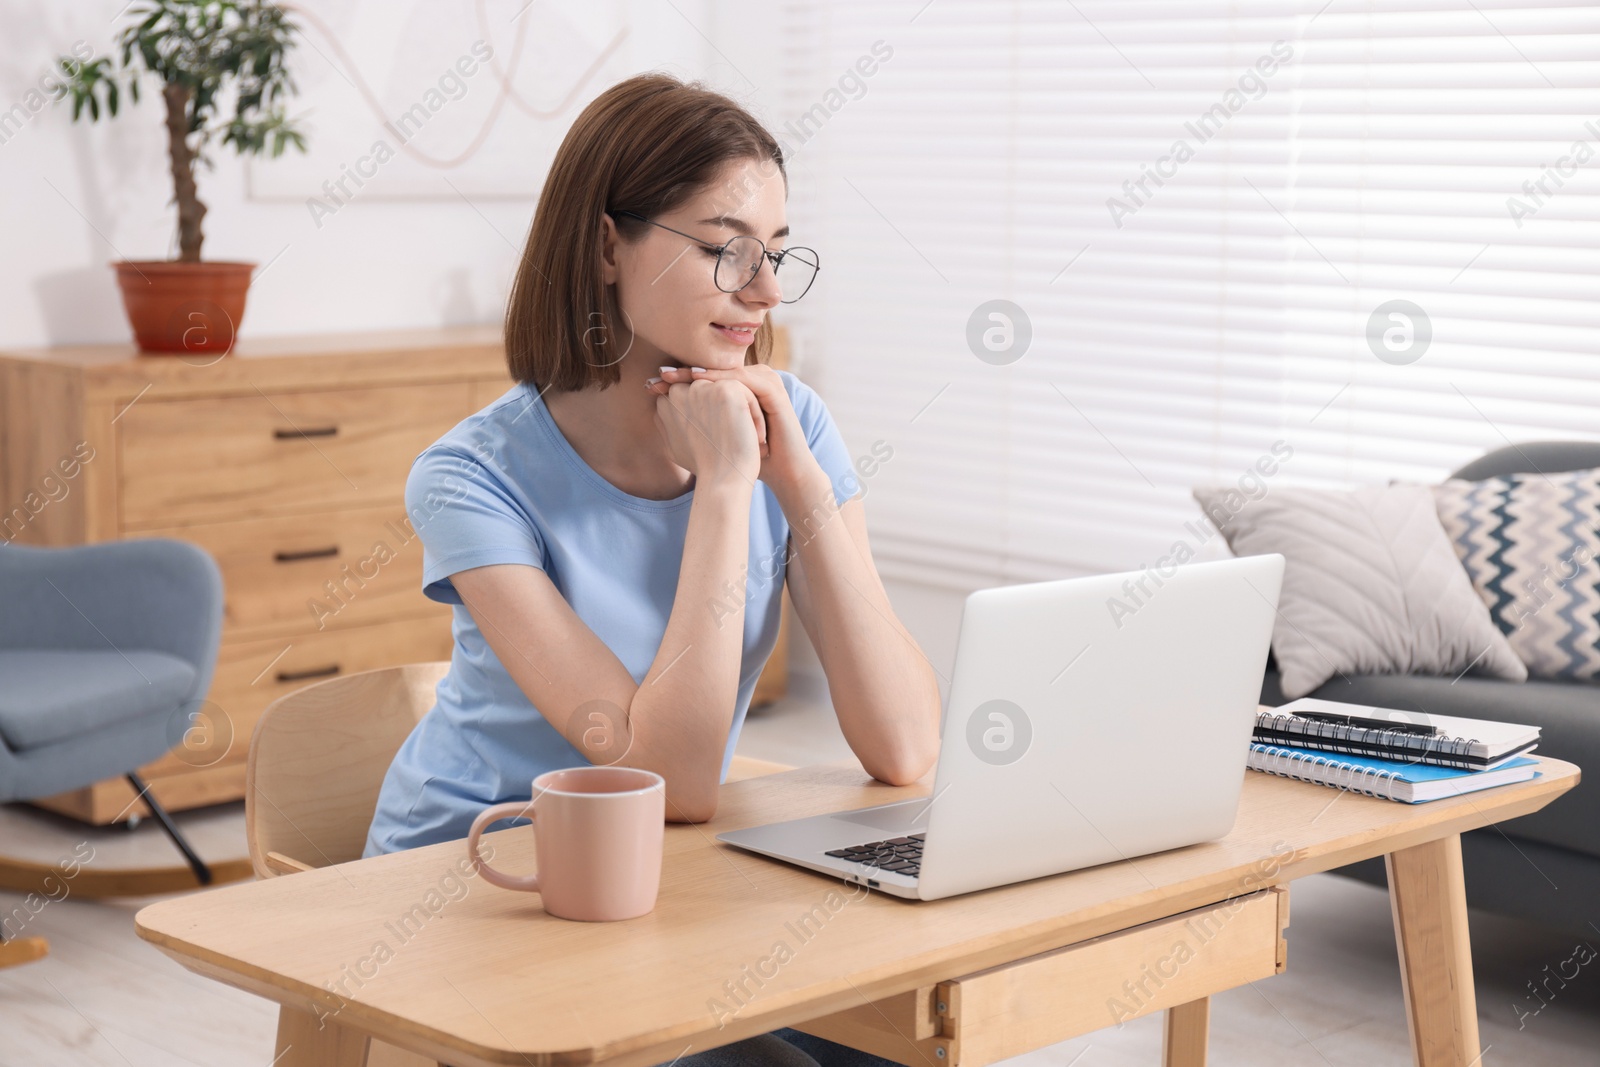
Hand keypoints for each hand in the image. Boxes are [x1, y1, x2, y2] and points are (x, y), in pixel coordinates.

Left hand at [648, 365, 817, 496]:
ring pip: (728, 370)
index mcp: (739, 387)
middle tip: (660, 377)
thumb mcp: (715, 433)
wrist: (780, 471)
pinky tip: (701, 382)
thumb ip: (693, 418)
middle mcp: (753, 379)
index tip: (652, 385)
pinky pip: (745, 378)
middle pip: (715, 368)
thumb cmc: (747, 456)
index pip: (706, 375)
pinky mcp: (774, 390)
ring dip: (701, 372)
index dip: (679, 379)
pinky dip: (722, 380)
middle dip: (685, 372)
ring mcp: (765, 381)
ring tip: (676, 377)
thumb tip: (659, 407)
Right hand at [650, 374, 760, 489]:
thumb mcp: (676, 445)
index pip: (697, 397)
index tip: (719, 442)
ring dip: (743, 415)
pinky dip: (756, 417)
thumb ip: (671, 425)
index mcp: (664, 403)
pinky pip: (749, 394)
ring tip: (748, 441)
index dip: (713, 418)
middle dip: (728, 413)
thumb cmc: (704, 468)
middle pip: (714, 391)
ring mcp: (700, 388)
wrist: (722, 481)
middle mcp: (678, 391)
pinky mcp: (725, 389)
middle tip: (735, 441)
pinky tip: (757, 438)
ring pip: (732, 391)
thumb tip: (673, 415)